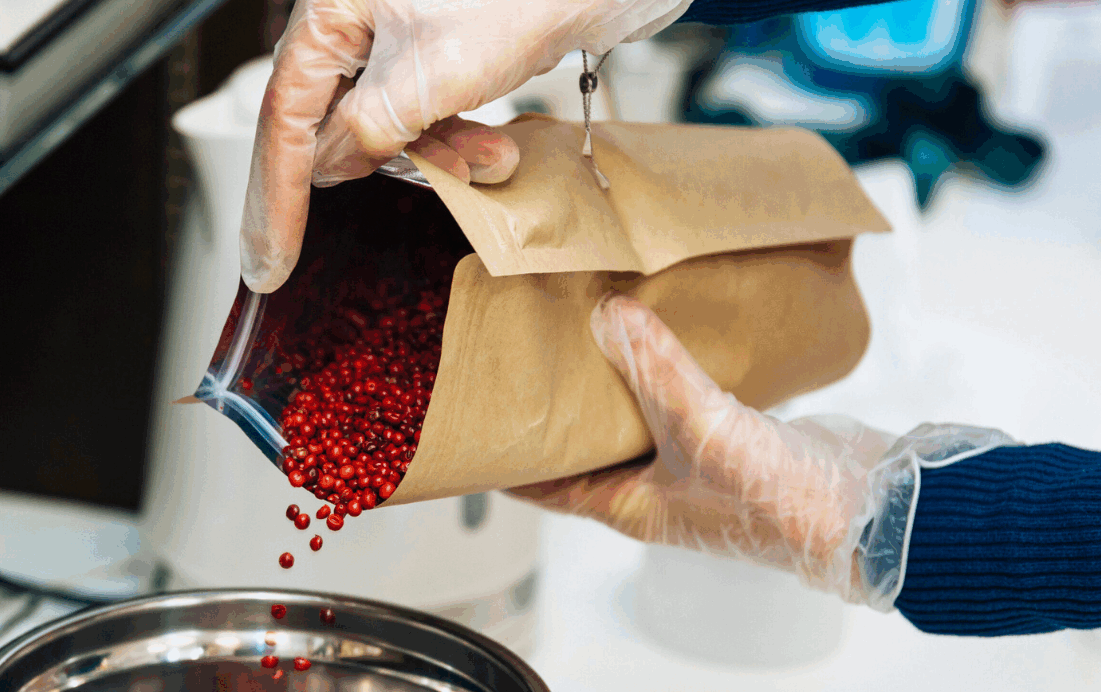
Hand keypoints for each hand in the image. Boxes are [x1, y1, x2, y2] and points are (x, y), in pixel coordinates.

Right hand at [239, 0, 693, 292]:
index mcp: (333, 9)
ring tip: (485, 162)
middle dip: (381, 167)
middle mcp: (359, 19)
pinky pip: (428, 113)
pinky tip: (493, 151)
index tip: (271, 261)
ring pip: (389, 124)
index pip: (283, 117)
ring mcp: (401, 35)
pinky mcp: (443, 51)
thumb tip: (326, 166)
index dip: (274, 197)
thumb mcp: (427, 78)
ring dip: (436, 157)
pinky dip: (458, 141)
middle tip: (413, 195)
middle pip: (333, 121)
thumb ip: (365, 129)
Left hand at [510, 294, 903, 604]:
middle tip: (526, 352)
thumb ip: (654, 370)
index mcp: (627, 504)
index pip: (545, 486)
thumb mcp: (702, 428)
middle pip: (583, 443)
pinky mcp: (725, 436)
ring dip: (609, 380)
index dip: (509, 460)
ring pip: (630, 416)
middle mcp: (650, 486)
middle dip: (558, 404)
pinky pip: (676, 398)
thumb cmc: (780, 503)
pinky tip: (652, 332)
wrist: (864, 508)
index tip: (478, 426)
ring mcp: (688, 461)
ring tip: (580, 328)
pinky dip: (659, 369)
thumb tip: (607, 316)